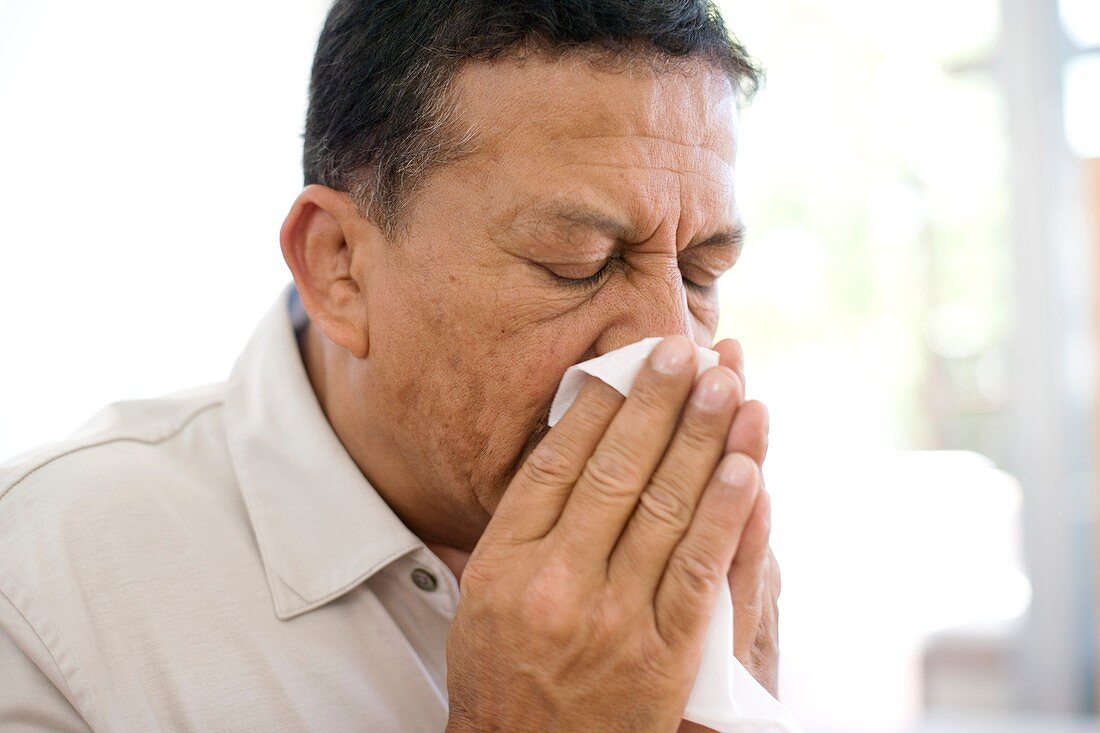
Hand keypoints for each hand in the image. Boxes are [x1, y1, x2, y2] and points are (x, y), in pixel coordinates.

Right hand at [445, 336, 761, 732]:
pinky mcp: (662, 655)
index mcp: (504, 560)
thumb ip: (524, 519)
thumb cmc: (503, 669)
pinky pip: (700, 571)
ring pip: (666, 508)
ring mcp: (613, 618)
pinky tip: (745, 465)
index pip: (560, 458)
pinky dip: (726, 513)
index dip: (602, 400)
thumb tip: (574, 435)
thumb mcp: (484, 590)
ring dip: (703, 439)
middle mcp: (556, 581)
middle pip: (616, 470)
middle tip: (687, 349)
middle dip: (659, 402)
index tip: (631, 355)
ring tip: (726, 383)